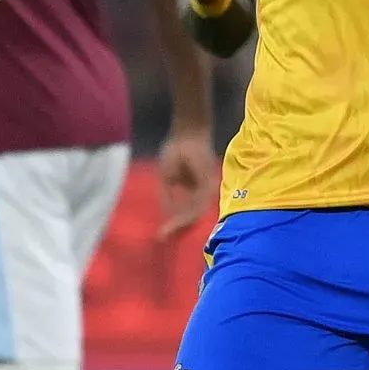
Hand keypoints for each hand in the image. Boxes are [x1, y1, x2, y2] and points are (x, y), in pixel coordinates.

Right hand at [157, 123, 216, 243]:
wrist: (188, 131)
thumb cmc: (177, 150)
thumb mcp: (168, 176)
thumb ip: (169, 195)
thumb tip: (168, 215)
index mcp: (195, 191)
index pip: (187, 214)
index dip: (175, 225)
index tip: (161, 236)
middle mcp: (203, 192)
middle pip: (192, 217)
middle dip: (177, 229)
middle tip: (163, 238)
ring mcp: (207, 187)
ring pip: (195, 212)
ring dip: (181, 224)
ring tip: (167, 233)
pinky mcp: (208, 182)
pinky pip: (198, 202)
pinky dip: (187, 212)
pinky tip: (175, 219)